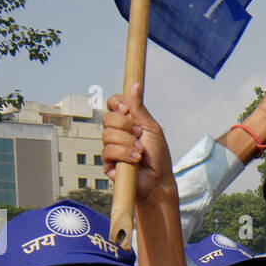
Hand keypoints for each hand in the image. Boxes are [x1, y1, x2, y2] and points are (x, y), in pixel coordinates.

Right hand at [103, 84, 174, 204]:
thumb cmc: (157, 155)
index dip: (117, 104)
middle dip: (125, 126)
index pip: (112, 103)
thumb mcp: (151, 128)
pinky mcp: (107, 163)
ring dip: (128, 143)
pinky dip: (124, 154)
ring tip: (140, 152)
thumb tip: (135, 85)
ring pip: (107, 135)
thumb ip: (140, 108)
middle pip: (107, 118)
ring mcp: (110, 147)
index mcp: (126, 122)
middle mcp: (116, 133)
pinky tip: (135, 160)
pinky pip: (108, 151)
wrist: (158, 180)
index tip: (127, 110)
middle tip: (138, 134)